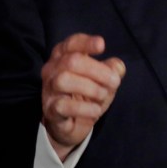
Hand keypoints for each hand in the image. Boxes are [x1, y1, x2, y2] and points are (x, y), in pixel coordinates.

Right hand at [41, 33, 125, 160]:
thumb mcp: (104, 80)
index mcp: (64, 56)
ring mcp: (49, 89)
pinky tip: (96, 110)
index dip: (86, 43)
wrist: (73, 124)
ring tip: (103, 96)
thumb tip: (118, 66)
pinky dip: (84, 108)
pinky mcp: (51, 109)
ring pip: (63, 80)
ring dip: (91, 88)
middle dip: (98, 70)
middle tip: (114, 82)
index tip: (102, 45)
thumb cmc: (88, 94)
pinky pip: (63, 106)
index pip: (71, 43)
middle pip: (71, 61)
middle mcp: (52, 70)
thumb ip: (112, 70)